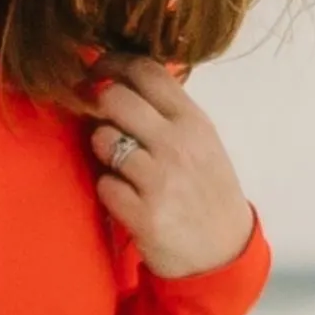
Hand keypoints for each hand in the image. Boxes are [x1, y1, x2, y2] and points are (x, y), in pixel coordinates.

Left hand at [85, 60, 255, 277]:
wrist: (221, 251)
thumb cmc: (204, 190)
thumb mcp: (200, 141)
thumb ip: (166, 112)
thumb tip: (120, 77)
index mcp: (193, 121)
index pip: (147, 71)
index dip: (112, 63)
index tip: (96, 69)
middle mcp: (178, 144)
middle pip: (116, 98)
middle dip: (96, 102)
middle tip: (93, 113)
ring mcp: (160, 180)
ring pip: (103, 140)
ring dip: (102, 150)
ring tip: (119, 164)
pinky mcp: (143, 214)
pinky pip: (103, 185)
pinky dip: (107, 189)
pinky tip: (124, 197)